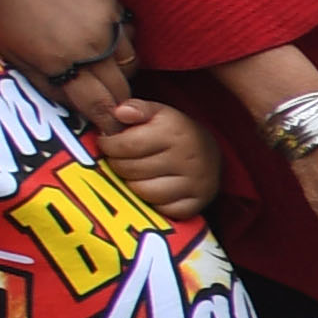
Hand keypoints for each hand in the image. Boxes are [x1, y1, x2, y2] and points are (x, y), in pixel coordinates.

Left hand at [90, 93, 221, 222]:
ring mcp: (195, 183)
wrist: (210, 152)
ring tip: (135, 173)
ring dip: (132, 184)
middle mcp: (188, 158)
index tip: (107, 142)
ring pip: (143, 192)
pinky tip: (153, 187)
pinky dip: (152, 202)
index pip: (126, 145)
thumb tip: (119, 112)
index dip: (108, 145)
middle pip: (130, 170)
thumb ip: (136, 108)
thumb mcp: (158, 112)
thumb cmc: (175, 132)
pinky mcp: (197, 203)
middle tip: (120, 158)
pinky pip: (161, 209)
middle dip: (117, 164)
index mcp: (175, 132)